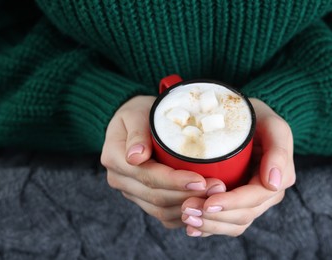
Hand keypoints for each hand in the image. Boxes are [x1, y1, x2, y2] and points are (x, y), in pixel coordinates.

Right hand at [101, 96, 225, 227]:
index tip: (200, 180)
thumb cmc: (138, 113)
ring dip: (189, 207)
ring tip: (215, 197)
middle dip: (188, 195)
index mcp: (114, 158)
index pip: (147, 175)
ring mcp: (130, 191)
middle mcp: (119, 179)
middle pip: (156, 196)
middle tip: (217, 189)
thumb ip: (136, 134)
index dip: (175, 181)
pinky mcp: (141, 199)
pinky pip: (162, 215)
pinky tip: (202, 208)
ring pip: (160, 210)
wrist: (133, 121)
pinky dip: (182, 215)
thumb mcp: (135, 114)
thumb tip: (135, 156)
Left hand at [181, 98, 295, 236]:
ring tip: (186, 218)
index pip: (255, 198)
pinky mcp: (239, 201)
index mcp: (279, 176)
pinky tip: (192, 229)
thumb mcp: (273, 126)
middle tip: (186, 210)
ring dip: (210, 225)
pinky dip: (210, 228)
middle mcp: (268, 192)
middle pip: (242, 215)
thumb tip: (273, 183)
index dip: (231, 203)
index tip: (207, 203)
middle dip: (215, 217)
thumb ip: (278, 150)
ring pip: (234, 223)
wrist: (245, 116)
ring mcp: (253, 199)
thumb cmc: (256, 117)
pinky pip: (228, 222)